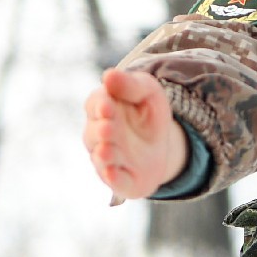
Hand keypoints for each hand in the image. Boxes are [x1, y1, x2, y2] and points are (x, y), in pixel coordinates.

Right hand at [83, 67, 189, 198]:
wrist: (161, 146)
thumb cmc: (148, 113)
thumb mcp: (148, 92)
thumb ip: (131, 85)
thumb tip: (108, 76)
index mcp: (103, 109)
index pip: (95, 105)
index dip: (100, 106)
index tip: (107, 105)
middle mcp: (99, 135)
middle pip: (95, 132)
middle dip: (102, 130)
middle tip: (108, 127)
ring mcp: (108, 158)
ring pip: (102, 157)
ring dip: (105, 154)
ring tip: (107, 149)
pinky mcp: (121, 179)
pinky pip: (114, 180)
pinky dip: (113, 178)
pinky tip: (112, 173)